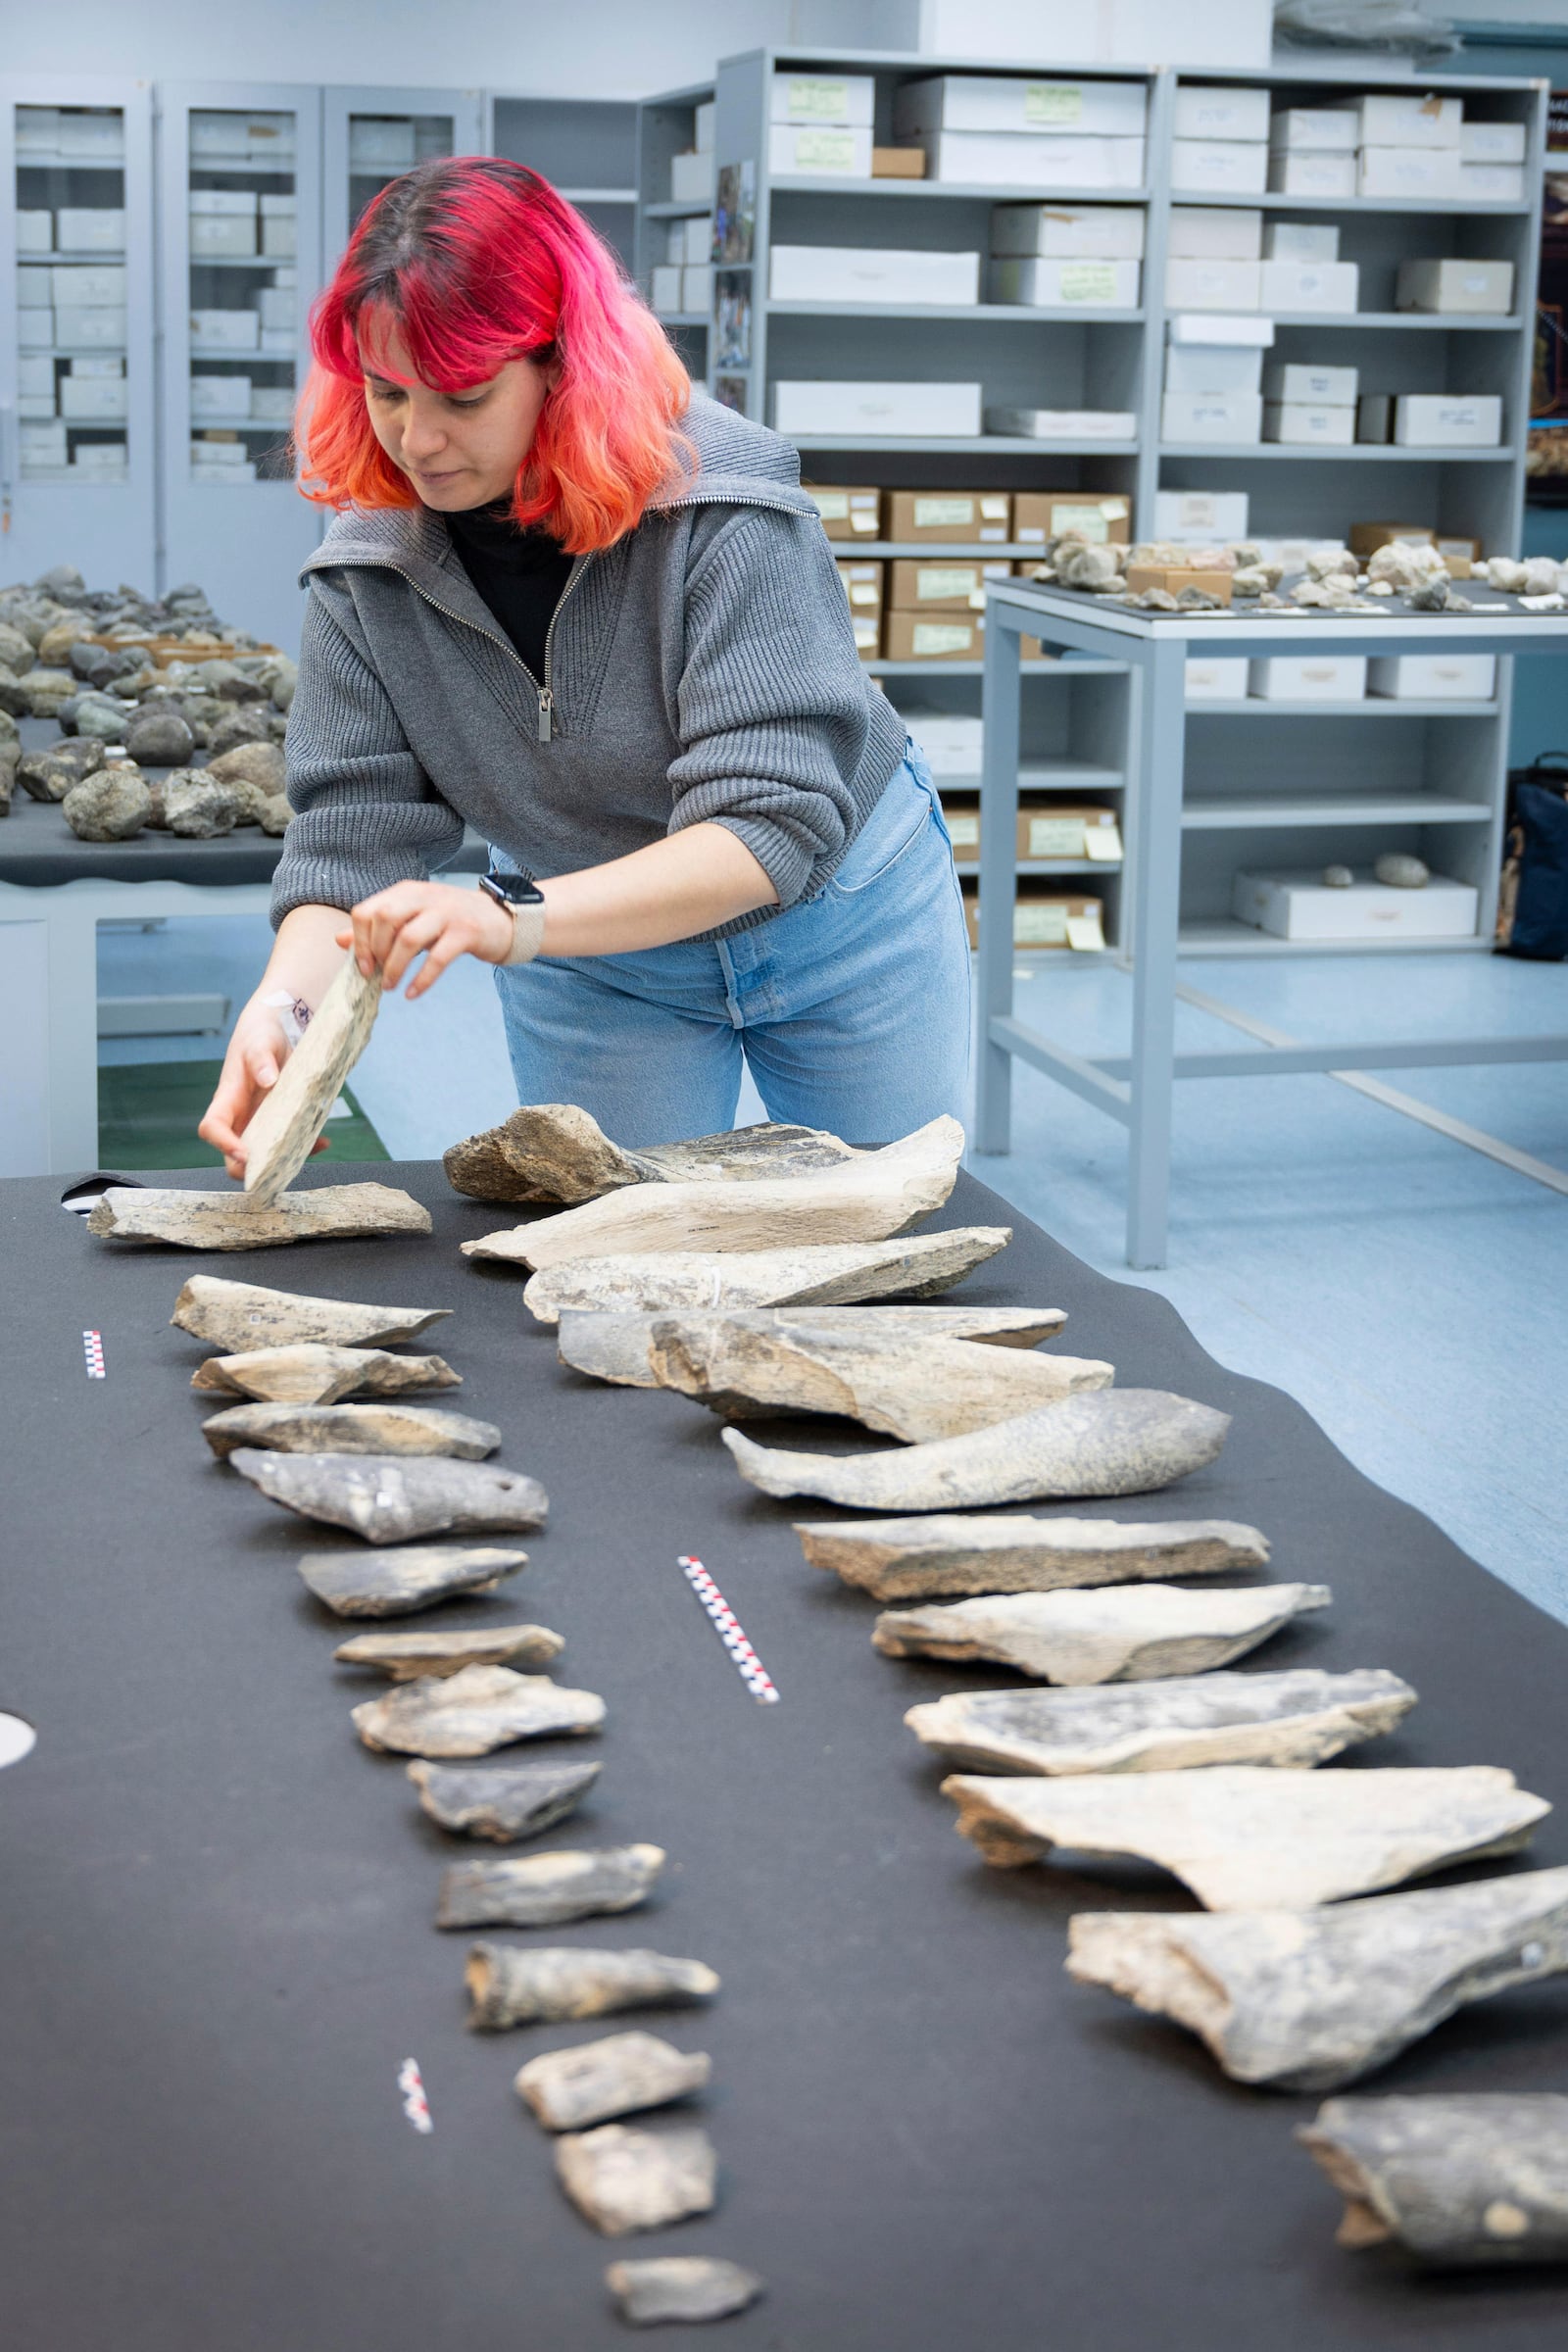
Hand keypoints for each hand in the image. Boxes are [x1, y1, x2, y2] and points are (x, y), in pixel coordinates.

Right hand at [198, 998, 328, 1179]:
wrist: (281, 1026)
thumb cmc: (262, 1033)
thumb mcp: (260, 1040)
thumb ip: (261, 1058)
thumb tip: (268, 1079)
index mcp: (228, 1098)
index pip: (212, 1128)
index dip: (223, 1144)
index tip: (244, 1154)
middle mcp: (242, 1116)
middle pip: (233, 1154)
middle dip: (251, 1168)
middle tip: (276, 1168)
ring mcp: (262, 1121)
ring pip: (264, 1154)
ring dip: (284, 1161)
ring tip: (310, 1150)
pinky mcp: (283, 1121)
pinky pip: (289, 1143)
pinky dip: (306, 1147)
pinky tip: (323, 1141)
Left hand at [340, 880, 515, 999]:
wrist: (502, 920)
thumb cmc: (451, 922)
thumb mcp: (412, 920)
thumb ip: (377, 928)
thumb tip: (339, 940)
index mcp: (406, 891)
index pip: (368, 911)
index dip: (360, 941)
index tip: (364, 966)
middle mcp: (424, 896)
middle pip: (384, 919)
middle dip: (375, 952)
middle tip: (378, 975)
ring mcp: (447, 912)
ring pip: (408, 938)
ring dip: (395, 968)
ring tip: (391, 987)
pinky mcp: (467, 932)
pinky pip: (438, 958)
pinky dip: (422, 979)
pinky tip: (413, 993)